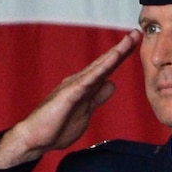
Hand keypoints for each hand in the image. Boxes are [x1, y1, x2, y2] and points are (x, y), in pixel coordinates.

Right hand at [0, 31, 139, 168]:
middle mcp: (80, 81)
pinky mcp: (69, 94)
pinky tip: (113, 58)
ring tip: (129, 39)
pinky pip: (89, 79)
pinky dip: (102, 68)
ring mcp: (74, 86)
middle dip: (121, 48)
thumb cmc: (56, 127)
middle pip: (105, 62)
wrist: (35, 138)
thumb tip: (111, 84)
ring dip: (115, 53)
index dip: (121, 57)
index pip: (106, 69)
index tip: (135, 44)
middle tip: (136, 32)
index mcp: (85, 87)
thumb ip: (98, 97)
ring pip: (99, 66)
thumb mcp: (85, 112)